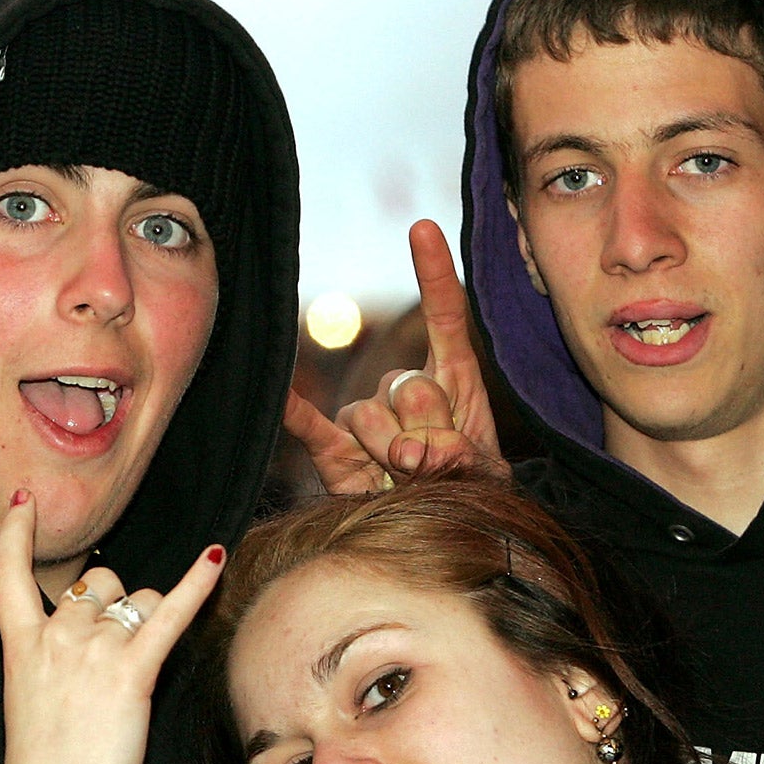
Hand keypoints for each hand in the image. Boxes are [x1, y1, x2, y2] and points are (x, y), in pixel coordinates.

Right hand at [0, 489, 225, 763]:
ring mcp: (91, 652)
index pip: (7, 575)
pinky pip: (170, 615)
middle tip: (117, 660)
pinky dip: (196, 586)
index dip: (14, 533)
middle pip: (98, 585)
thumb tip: (96, 631)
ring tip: (140, 674)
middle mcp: (53, 639)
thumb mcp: (32, 705)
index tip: (23, 502)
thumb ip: (53, 661)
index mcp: (20, 648)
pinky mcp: (132, 672)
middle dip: (116, 607)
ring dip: (149, 623)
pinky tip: (214, 558)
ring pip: (138, 601)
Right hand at [286, 220, 503, 494]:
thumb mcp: (484, 474)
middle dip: (427, 428)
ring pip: (368, 415)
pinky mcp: (333, 450)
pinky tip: (279, 392)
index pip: (444, 316)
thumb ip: (462, 458)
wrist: (435, 535)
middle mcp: (403, 390)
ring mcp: (365, 418)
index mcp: (453, 379)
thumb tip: (416, 453)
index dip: (433, 273)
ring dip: (390, 452)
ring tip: (407, 482)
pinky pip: (309, 424)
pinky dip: (292, 409)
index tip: (421, 228)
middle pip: (406, 383)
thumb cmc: (469, 496)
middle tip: (438, 465)